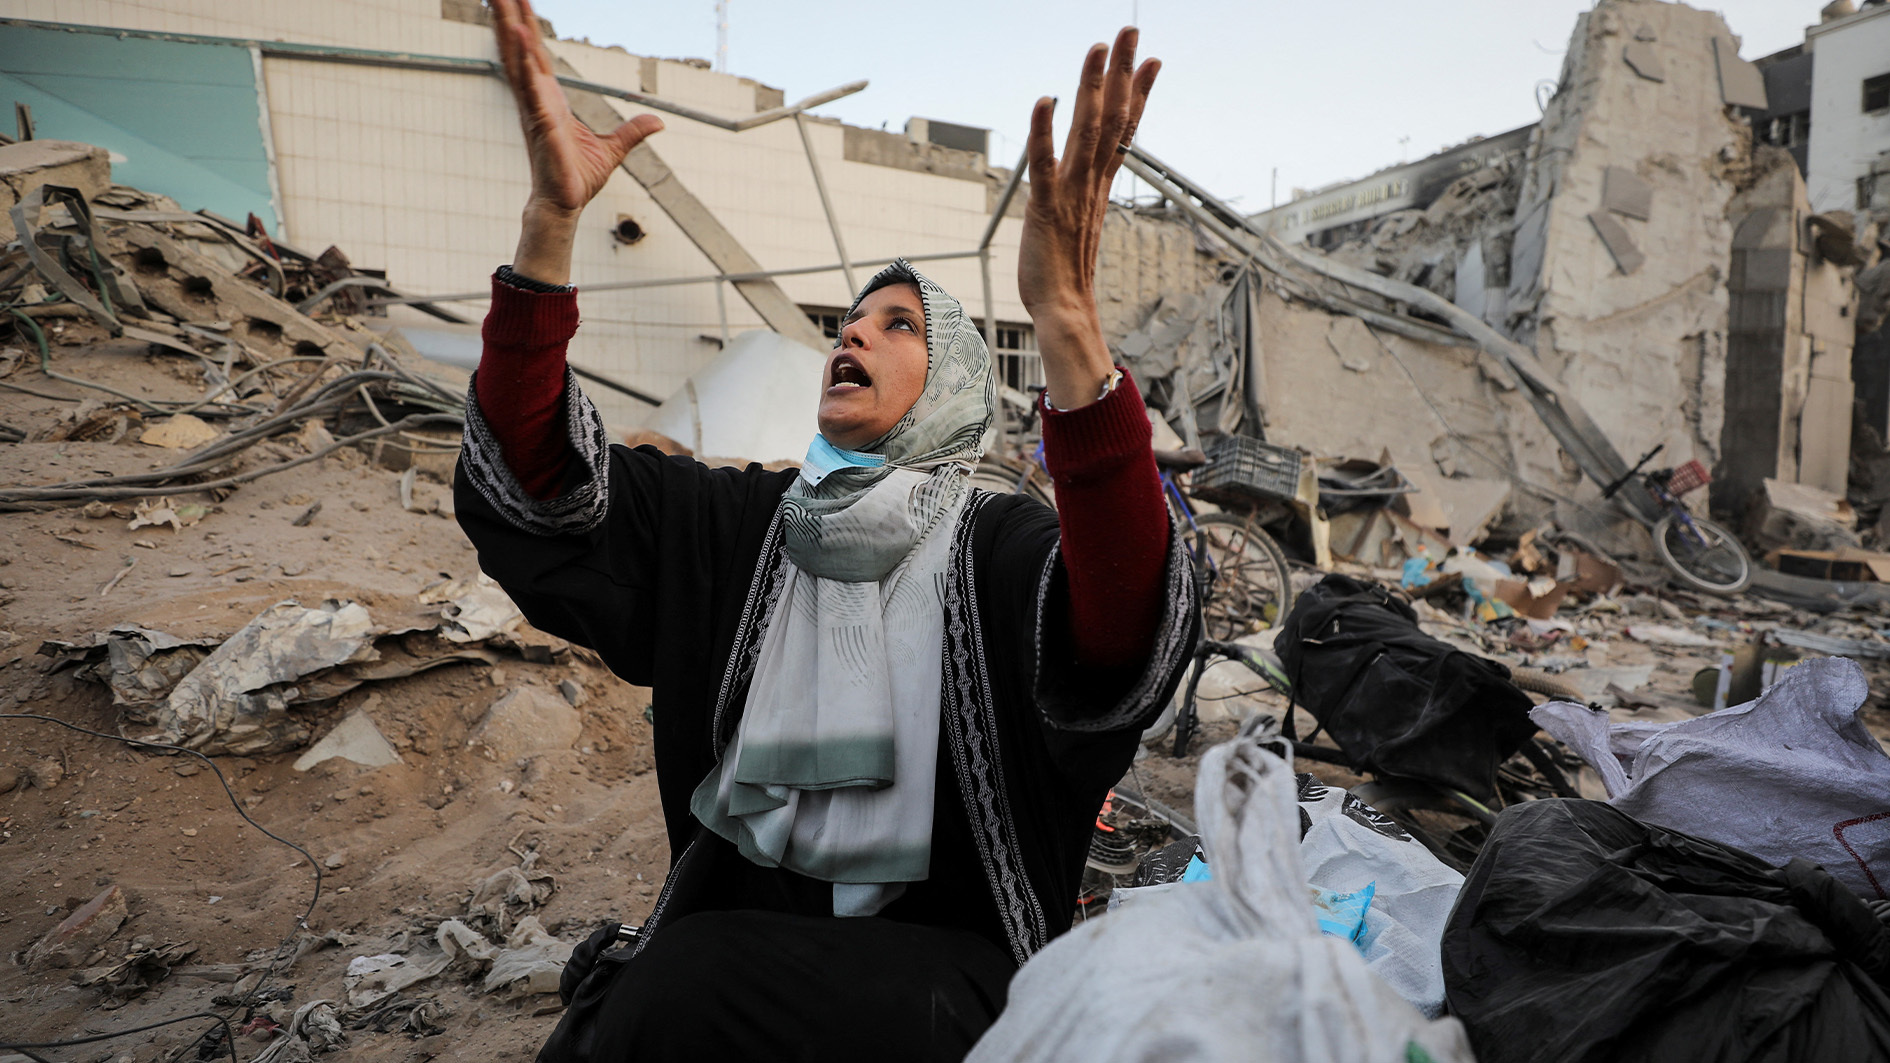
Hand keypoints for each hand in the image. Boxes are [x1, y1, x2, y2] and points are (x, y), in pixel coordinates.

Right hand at [492, 0, 662, 282]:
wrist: (565, 204)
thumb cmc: (578, 178)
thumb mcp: (613, 149)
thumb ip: (633, 131)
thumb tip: (658, 122)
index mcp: (550, 99)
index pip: (538, 54)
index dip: (529, 26)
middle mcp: (537, 99)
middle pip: (521, 49)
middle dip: (510, 17)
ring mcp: (535, 109)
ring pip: (519, 62)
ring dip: (509, 30)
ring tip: (502, 1)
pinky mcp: (540, 123)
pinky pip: (530, 88)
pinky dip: (525, 64)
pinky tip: (520, 39)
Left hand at [1018, 28, 1158, 408]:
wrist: (1063, 313)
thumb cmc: (1065, 277)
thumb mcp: (1078, 228)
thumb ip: (1083, 202)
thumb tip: (1088, 191)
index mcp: (1099, 186)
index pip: (1124, 131)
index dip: (1138, 94)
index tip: (1153, 61)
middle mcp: (1090, 183)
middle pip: (1112, 118)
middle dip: (1122, 72)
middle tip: (1132, 32)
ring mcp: (1071, 194)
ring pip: (1086, 131)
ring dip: (1092, 87)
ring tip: (1100, 47)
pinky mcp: (1045, 208)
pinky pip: (1044, 164)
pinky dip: (1044, 131)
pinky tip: (1044, 100)